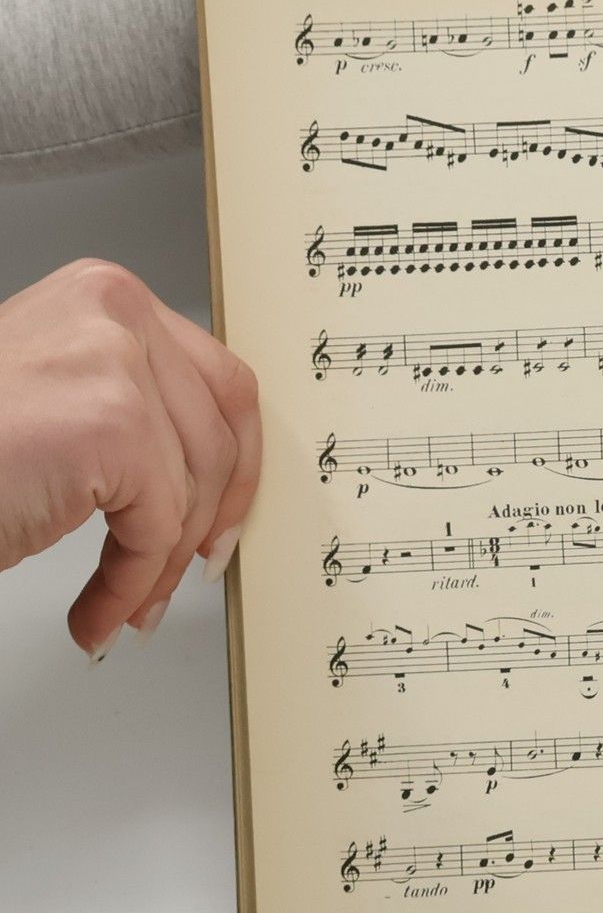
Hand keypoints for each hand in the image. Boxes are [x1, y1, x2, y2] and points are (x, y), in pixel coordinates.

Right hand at [0, 261, 261, 659]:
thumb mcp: (56, 405)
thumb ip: (127, 412)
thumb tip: (205, 475)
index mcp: (103, 298)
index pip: (218, 381)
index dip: (235, 462)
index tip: (224, 517)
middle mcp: (114, 312)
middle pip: (219, 433)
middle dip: (211, 516)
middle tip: (190, 569)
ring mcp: (115, 363)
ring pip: (191, 485)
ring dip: (160, 563)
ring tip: (124, 606)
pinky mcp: (112, 424)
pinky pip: (155, 525)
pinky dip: (130, 582)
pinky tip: (96, 615)